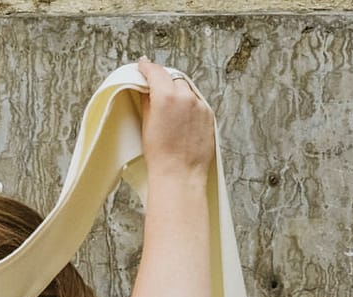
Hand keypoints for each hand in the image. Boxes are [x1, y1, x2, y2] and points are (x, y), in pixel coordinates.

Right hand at [135, 55, 214, 175]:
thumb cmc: (160, 155)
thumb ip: (147, 100)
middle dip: (164, 80)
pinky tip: (181, 116)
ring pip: (186, 89)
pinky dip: (188, 103)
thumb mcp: (146, 123)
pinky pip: (197, 101)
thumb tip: (147, 88)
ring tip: (169, 104)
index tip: (143, 65)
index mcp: (167, 96)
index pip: (156, 71)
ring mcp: (200, 105)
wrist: (180, 174)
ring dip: (177, 91)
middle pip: (173, 78)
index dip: (147, 67)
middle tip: (154, 87)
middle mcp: (186, 96)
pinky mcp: (209, 115)